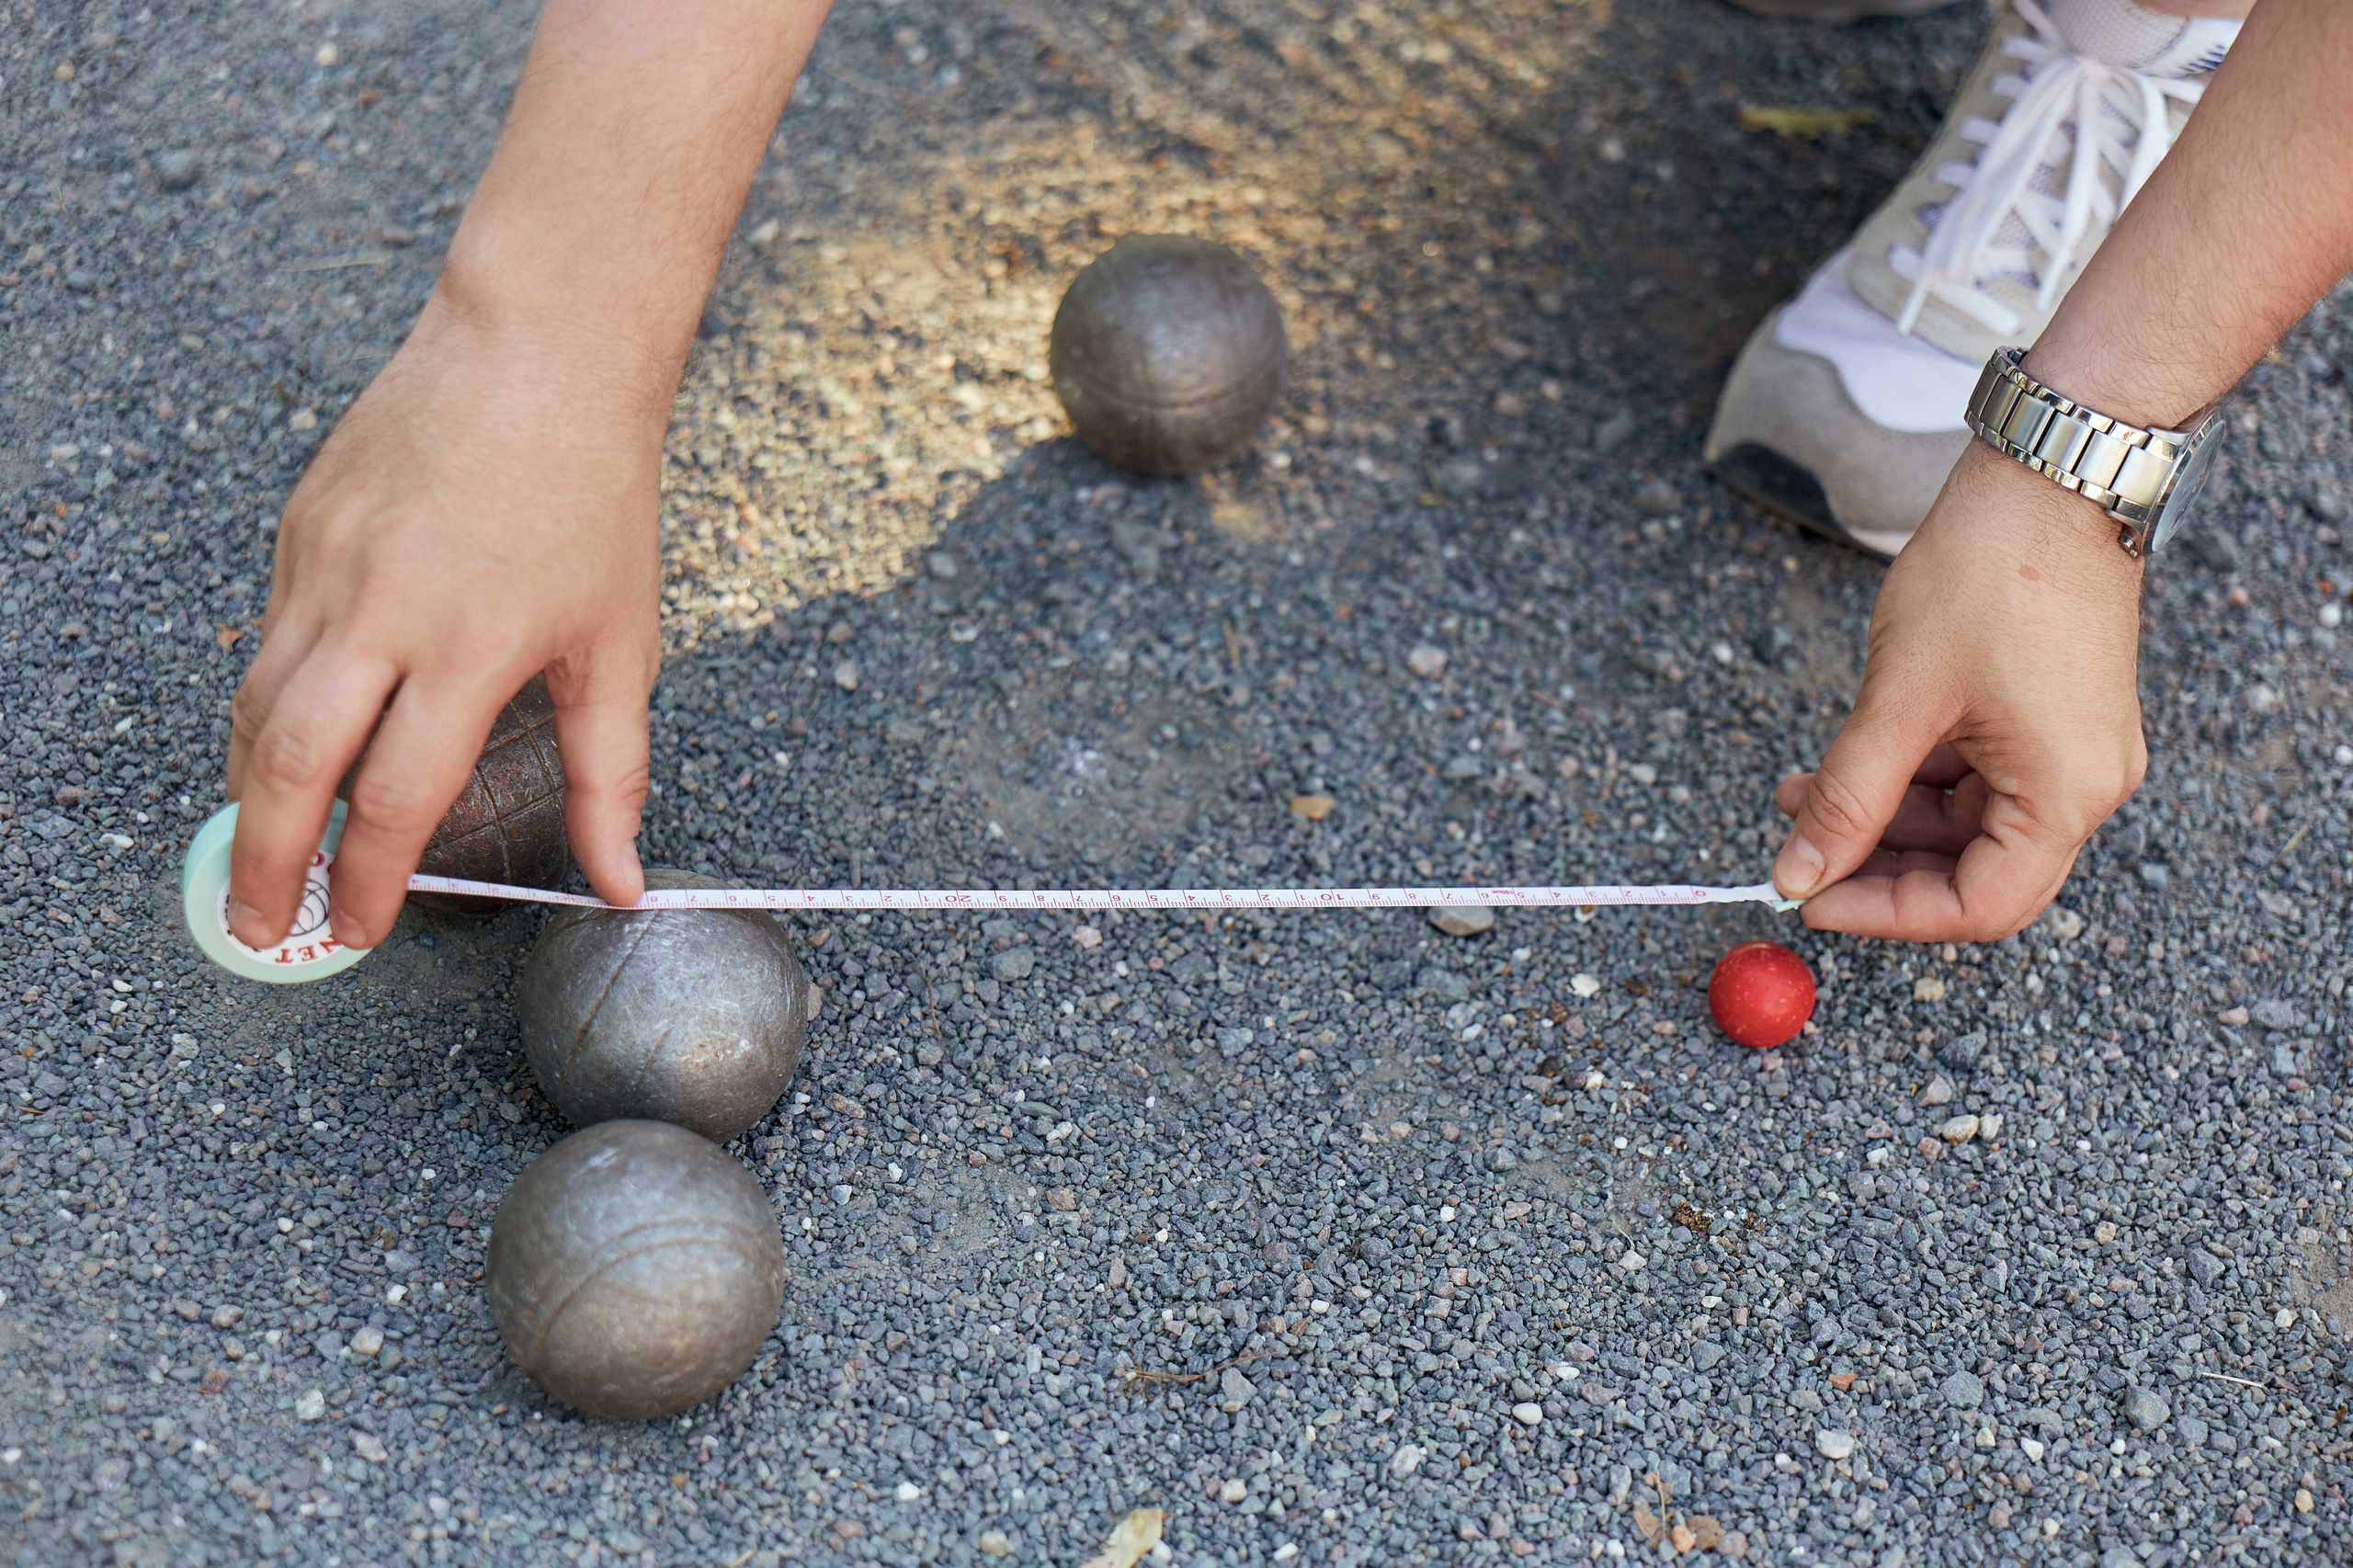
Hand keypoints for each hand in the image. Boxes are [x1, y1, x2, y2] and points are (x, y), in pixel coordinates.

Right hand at [224, 293, 662, 949]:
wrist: (540, 351)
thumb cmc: (595, 497)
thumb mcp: (621, 644)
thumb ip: (612, 775)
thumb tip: (622, 883)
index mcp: (472, 644)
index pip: (397, 797)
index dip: (373, 881)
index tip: (361, 931)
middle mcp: (383, 607)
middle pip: (291, 764)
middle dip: (269, 862)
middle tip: (263, 928)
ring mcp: (327, 564)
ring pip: (256, 705)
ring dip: (252, 794)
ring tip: (267, 855)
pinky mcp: (298, 529)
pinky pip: (264, 643)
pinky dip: (263, 710)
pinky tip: (284, 752)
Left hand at [1769, 442, 2146, 940]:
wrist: (2050, 474)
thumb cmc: (1990, 572)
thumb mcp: (1899, 699)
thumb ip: (1847, 797)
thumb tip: (1798, 875)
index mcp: (2066, 794)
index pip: (1979, 906)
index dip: (1889, 914)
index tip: (1811, 901)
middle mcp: (2084, 785)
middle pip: (1976, 874)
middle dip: (1879, 868)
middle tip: (1797, 854)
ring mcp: (2069, 752)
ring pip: (1966, 827)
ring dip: (1882, 821)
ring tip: (1797, 797)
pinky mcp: (2048, 720)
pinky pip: (1975, 780)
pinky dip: (1909, 781)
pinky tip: (1841, 767)